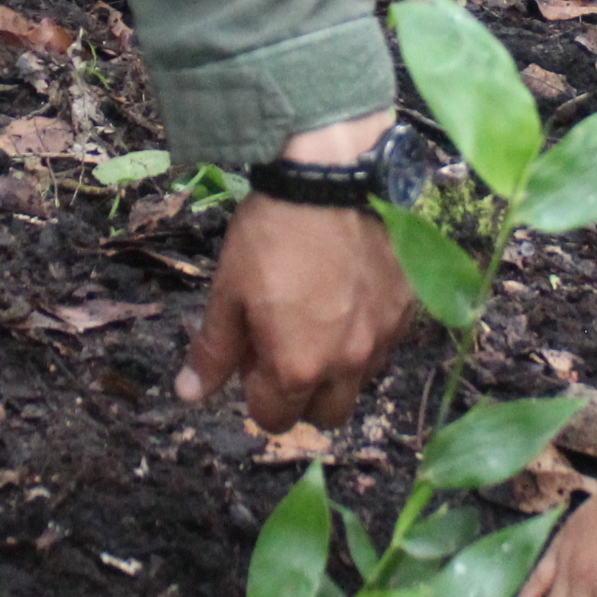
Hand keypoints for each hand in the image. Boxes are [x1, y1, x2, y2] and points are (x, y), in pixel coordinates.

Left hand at [175, 112, 414, 429]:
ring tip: (318, 320)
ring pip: (360, 382)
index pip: (274, 418)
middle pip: (326, 415)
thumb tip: (189, 394)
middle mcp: (348, 365)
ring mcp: (384, 338)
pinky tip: (349, 296)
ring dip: (337, 370)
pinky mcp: (407, 308)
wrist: (330, 178)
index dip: (255, 393)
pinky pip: (385, 343)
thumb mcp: (228, 293)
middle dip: (302, 397)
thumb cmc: (269, 236)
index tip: (250, 357)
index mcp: (297, 368)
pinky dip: (365, 336)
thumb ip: (213, 352)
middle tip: (285, 350)